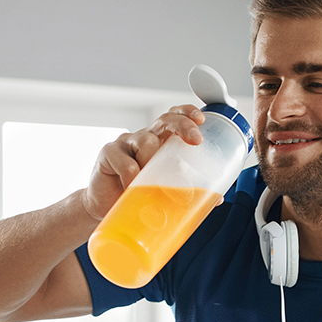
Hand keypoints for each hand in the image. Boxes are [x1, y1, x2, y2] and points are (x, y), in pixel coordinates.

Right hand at [82, 105, 204, 219]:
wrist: (104, 208)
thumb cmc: (135, 195)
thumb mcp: (163, 190)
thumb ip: (186, 190)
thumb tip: (217, 198)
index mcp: (160, 143)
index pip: (175, 118)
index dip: (188, 113)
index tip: (201, 120)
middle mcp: (144, 138)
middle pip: (165, 120)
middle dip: (183, 125)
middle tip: (195, 140)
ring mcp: (125, 143)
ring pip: (147, 142)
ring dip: (153, 161)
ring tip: (150, 182)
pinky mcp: (108, 153)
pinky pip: (125, 161)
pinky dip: (132, 176)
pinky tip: (131, 187)